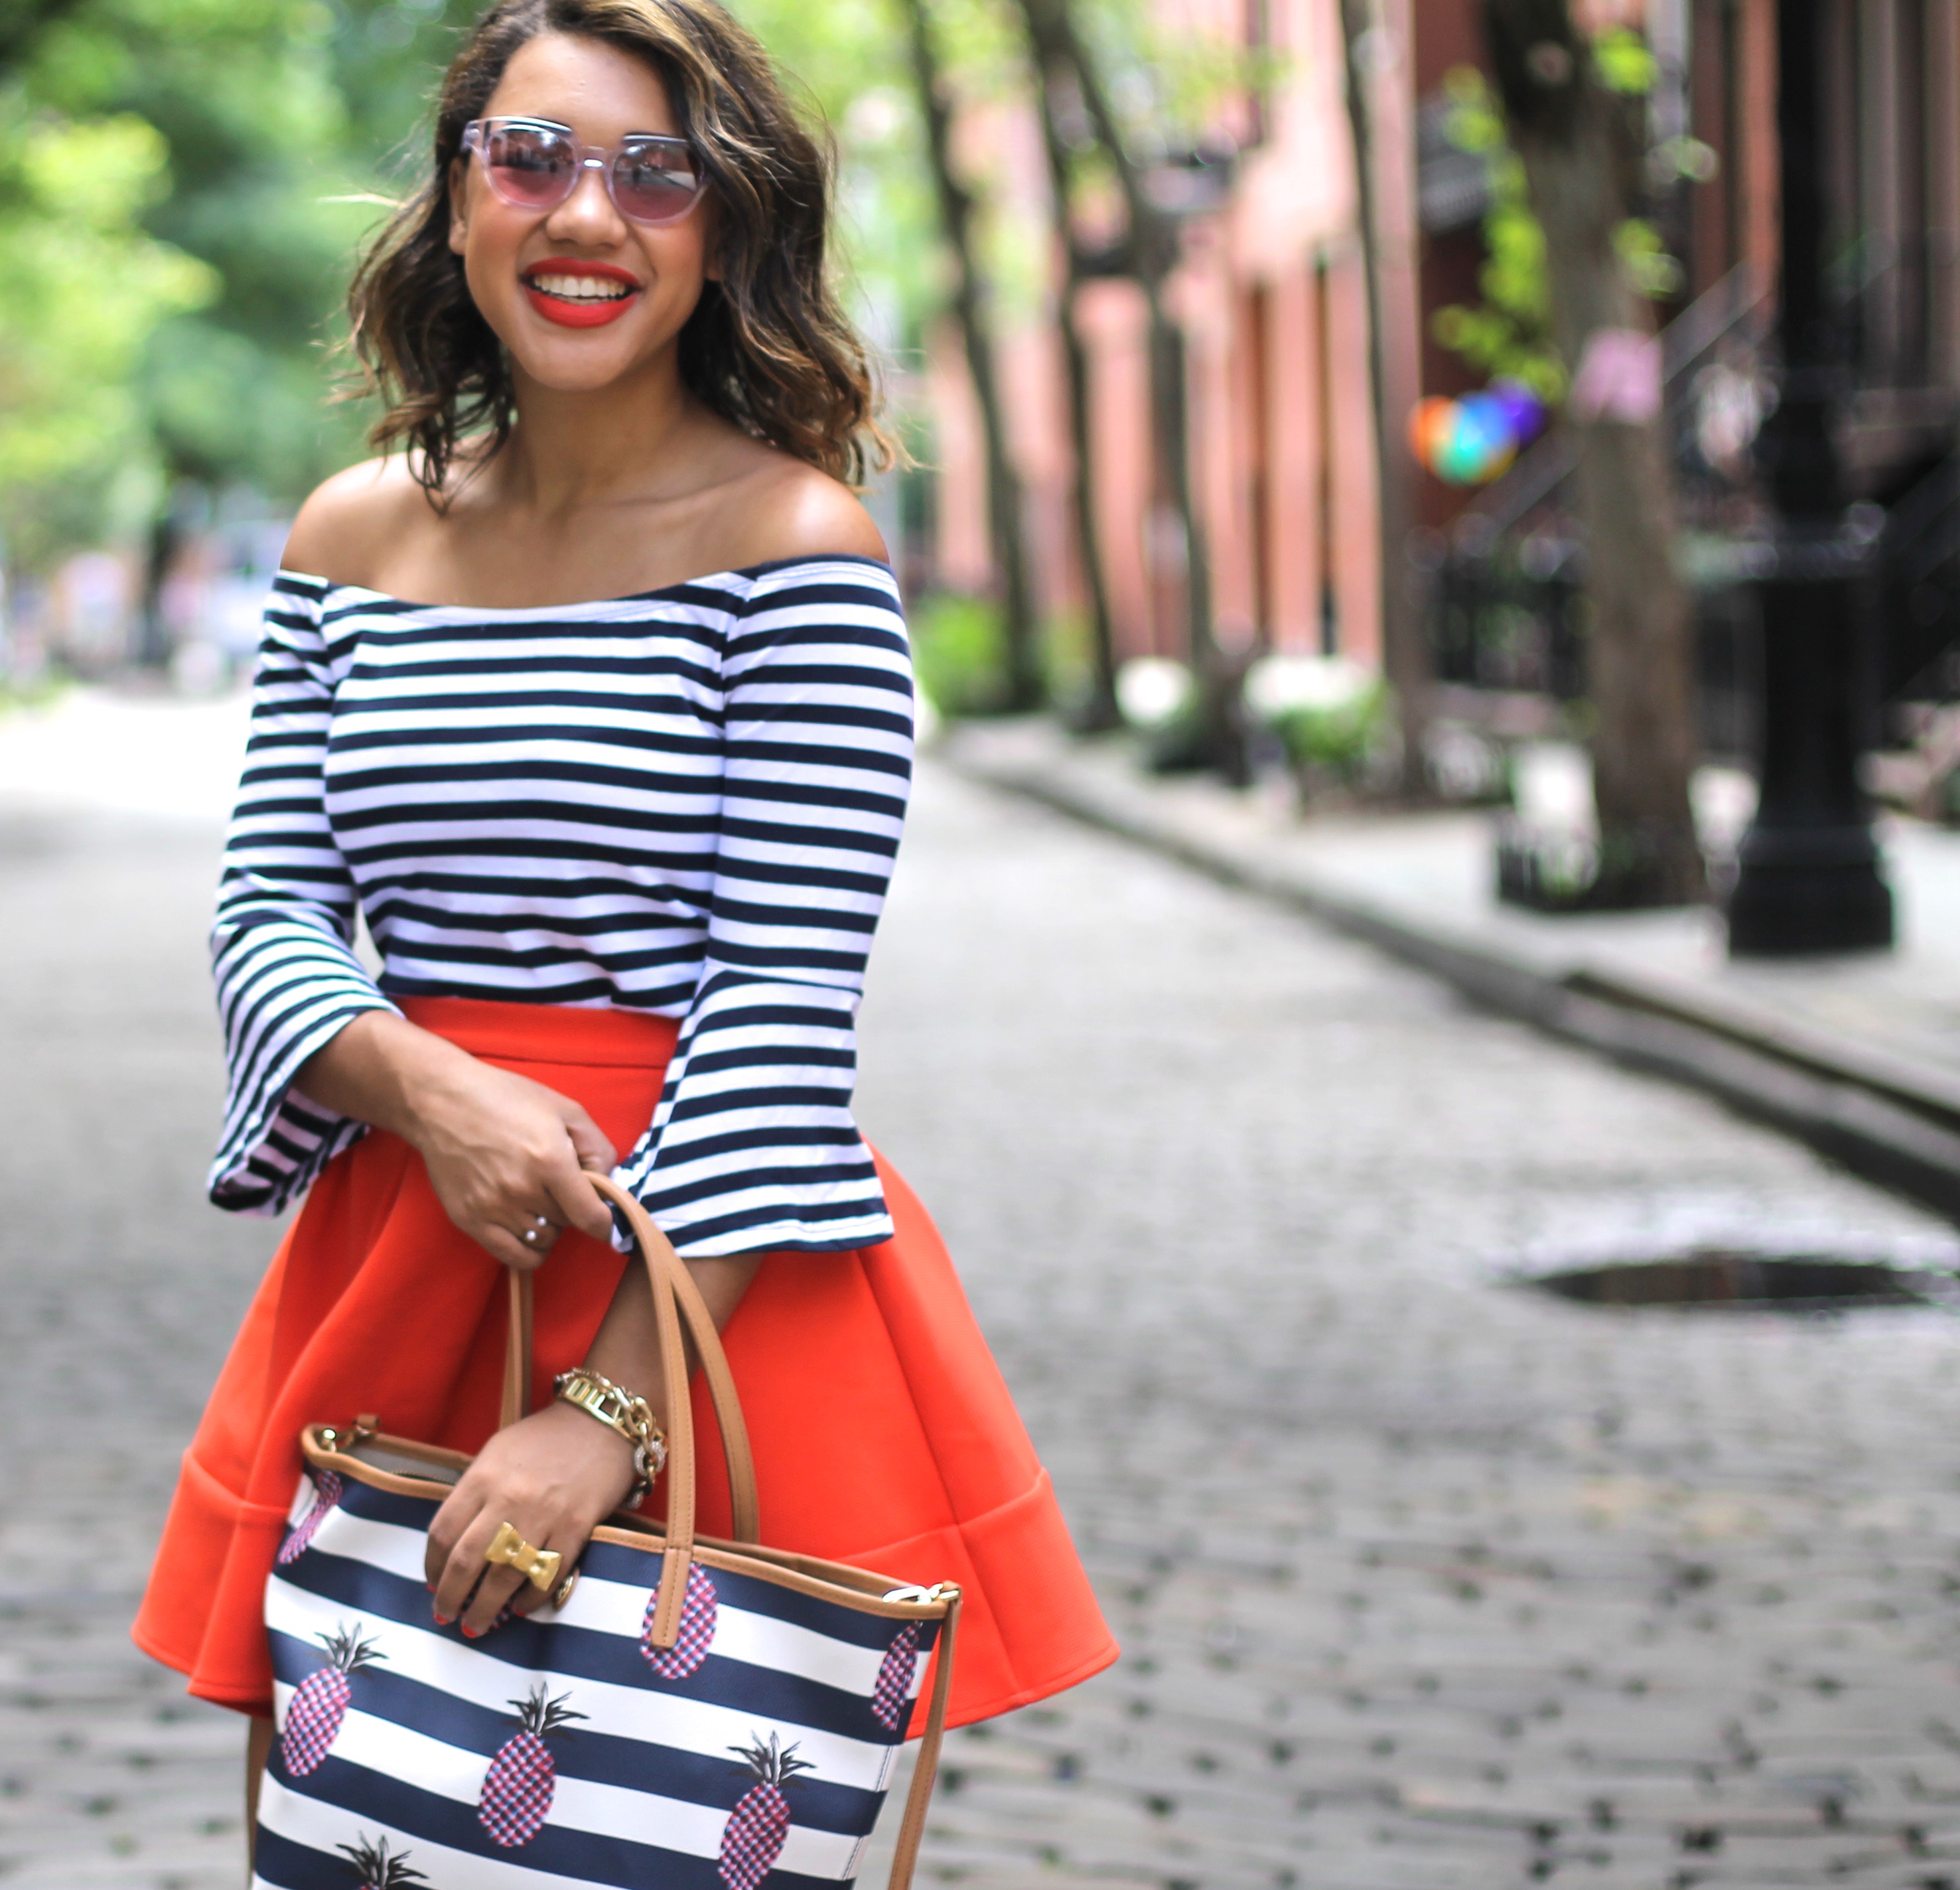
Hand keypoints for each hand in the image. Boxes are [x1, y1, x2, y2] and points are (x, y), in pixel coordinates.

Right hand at [408, 1055, 617, 1270]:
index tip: (605, 1219)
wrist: (441, 1102)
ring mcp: (493, 1208)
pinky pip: (513, 1257)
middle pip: (567, 1223)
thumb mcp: (565, 1110)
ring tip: (538, 1199)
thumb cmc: (506, 1098)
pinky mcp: (469, 1220)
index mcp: (550, 1160)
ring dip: (550, 1226)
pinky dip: (530, 1250)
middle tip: (558, 1185)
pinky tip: (530, 1229)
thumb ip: (598, 1148)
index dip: (605, 1223)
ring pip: (543, 1240)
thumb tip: (608, 1183)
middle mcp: (522, 1190)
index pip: (590, 1216)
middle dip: (571, 1208)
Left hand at [426, 1401, 637, 1633]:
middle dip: (451, 1598)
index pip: (442, 1533)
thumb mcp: (497, 1453)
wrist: (602, 1421)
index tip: (432, 1584)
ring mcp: (543, 1515)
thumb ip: (475, 1492)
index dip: (432, 1567)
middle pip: (466, 1562)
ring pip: (503, 1577)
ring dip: (486, 1609)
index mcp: (482, 1477)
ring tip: (477, 1625)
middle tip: (446, 1616)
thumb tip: (455, 1541)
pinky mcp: (576, 1527)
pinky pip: (546, 1575)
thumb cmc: (544, 1437)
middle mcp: (507, 1499)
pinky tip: (521, 1607)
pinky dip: (530, 1598)